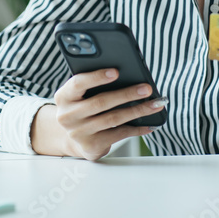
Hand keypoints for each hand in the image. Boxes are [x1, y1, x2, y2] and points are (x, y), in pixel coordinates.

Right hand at [38, 68, 164, 160]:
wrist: (71, 136)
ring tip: (155, 104)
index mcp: (63, 97)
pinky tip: (149, 124)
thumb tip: (127, 76)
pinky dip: (136, 128)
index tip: (116, 71)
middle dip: (127, 94)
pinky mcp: (91, 146)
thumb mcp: (79, 95)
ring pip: (113, 119)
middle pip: (101, 102)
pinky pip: (119, 134)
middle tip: (146, 88)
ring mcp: (79, 133)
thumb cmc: (81, 107)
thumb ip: (92, 85)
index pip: (78, 83)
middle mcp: (67, 116)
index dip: (97, 77)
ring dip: (137, 111)